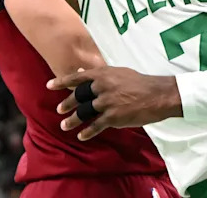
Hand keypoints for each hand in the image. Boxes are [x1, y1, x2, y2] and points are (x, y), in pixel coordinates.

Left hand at [46, 66, 181, 140]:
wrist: (158, 95)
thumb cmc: (139, 82)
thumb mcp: (118, 72)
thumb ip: (98, 74)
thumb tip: (80, 70)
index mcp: (103, 74)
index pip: (77, 77)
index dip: (62, 81)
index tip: (49, 85)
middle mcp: (102, 87)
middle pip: (78, 96)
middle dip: (67, 103)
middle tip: (59, 109)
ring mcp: (106, 102)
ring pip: (84, 112)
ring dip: (73, 120)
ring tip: (64, 126)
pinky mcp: (113, 117)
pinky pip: (96, 125)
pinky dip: (87, 132)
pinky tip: (81, 136)